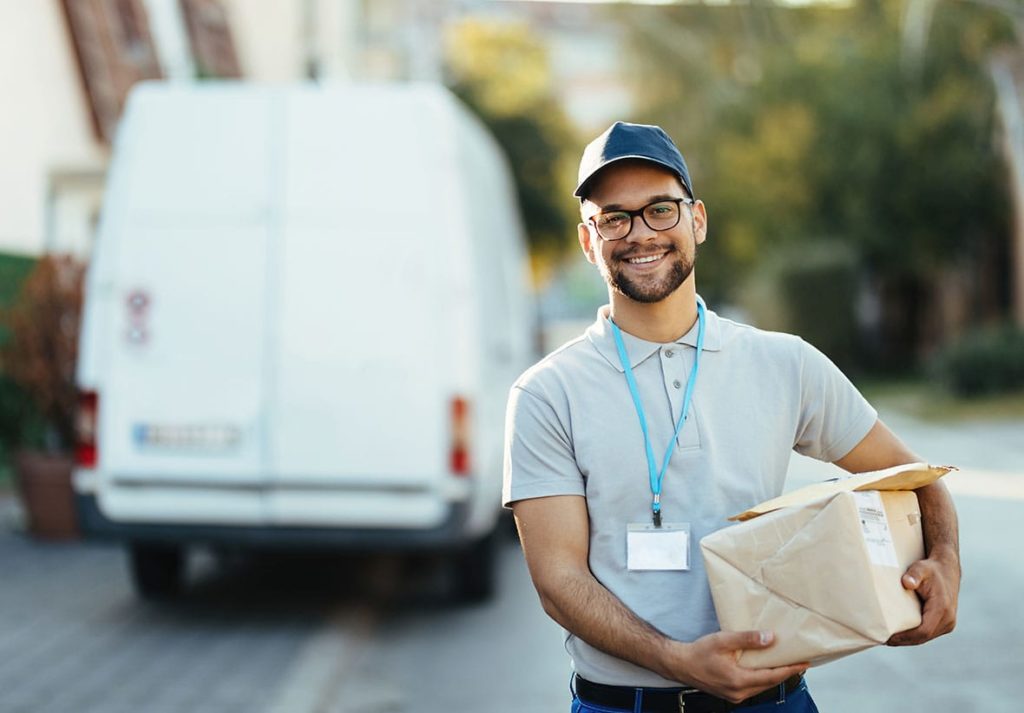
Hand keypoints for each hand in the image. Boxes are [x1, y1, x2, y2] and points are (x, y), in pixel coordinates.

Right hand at [668, 631, 807, 704]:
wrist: (680, 664)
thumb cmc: (699, 652)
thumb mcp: (723, 641)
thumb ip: (747, 639)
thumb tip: (769, 638)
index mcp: (739, 680)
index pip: (772, 676)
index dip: (790, 669)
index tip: (804, 663)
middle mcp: (739, 692)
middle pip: (769, 683)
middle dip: (785, 672)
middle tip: (799, 662)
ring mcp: (735, 695)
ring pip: (761, 687)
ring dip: (774, 676)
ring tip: (785, 664)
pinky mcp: (731, 694)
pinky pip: (752, 688)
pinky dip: (761, 678)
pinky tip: (764, 669)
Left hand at [887, 551, 959, 645]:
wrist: (947, 570)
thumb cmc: (930, 569)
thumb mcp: (921, 569)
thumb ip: (914, 575)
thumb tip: (907, 583)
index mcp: (942, 609)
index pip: (923, 631)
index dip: (905, 637)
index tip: (889, 638)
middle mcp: (948, 619)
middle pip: (922, 638)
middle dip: (903, 641)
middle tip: (883, 640)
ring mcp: (948, 623)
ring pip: (925, 638)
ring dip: (907, 640)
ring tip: (888, 639)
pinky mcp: (944, 624)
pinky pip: (927, 634)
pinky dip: (913, 636)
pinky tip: (899, 635)